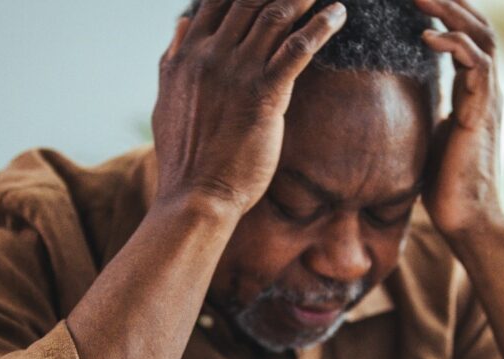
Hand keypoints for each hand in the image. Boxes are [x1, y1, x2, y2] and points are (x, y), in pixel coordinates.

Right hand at [151, 0, 346, 217]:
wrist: (195, 195)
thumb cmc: (184, 157)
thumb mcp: (165, 99)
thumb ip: (172, 59)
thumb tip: (182, 24)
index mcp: (187, 55)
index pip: (217, 1)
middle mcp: (210, 55)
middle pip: (249, 0)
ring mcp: (237, 72)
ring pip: (274, 15)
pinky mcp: (264, 94)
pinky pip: (298, 48)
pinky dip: (321, 26)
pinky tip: (338, 14)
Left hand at [414, 0, 503, 236]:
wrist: (466, 217)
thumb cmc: (446, 184)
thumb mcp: (430, 136)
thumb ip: (426, 111)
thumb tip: (401, 99)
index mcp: (473, 92)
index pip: (467, 38)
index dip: (447, 14)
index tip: (418, 0)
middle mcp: (486, 89)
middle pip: (478, 26)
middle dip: (449, 1)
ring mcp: (488, 99)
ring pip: (481, 37)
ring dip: (451, 12)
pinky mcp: (482, 113)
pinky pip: (477, 65)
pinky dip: (454, 45)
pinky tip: (427, 37)